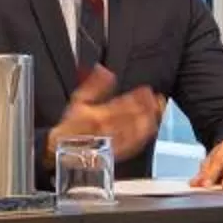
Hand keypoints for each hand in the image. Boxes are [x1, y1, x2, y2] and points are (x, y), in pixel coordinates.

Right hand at [50, 64, 164, 161]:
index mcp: (98, 115)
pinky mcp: (117, 152)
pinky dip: (145, 134)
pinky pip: (134, 144)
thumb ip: (93, 85)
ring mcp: (113, 142)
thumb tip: (103, 70)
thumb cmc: (71, 128)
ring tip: (158, 110)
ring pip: (136, 130)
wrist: (64, 151)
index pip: (122, 103)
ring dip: (150, 118)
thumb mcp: (78, 101)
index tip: (147, 89)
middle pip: (132, 116)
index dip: (137, 96)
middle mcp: (107, 129)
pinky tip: (151, 127)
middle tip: (158, 98)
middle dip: (148, 106)